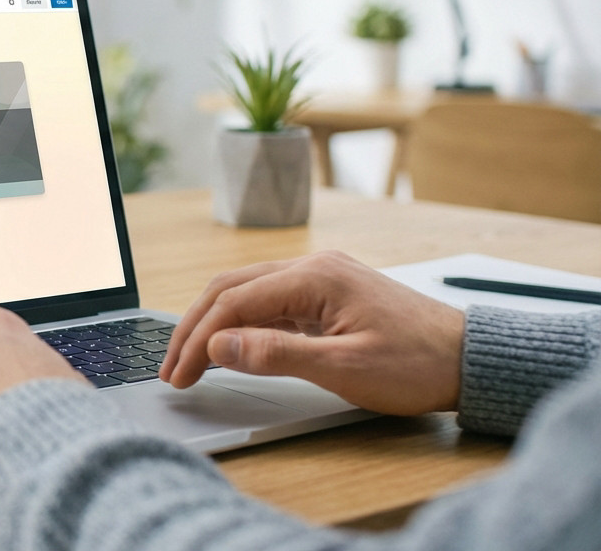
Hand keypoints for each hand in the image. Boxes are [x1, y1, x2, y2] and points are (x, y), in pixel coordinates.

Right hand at [158, 250, 465, 415]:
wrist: (470, 360)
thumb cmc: (419, 364)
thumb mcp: (345, 368)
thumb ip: (277, 354)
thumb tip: (220, 344)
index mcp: (314, 277)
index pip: (232, 303)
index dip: (198, 340)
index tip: (179, 374)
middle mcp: (312, 267)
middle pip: (230, 289)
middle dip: (194, 328)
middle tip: (172, 369)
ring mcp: (319, 279)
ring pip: (245, 292)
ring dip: (213, 324)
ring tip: (191, 359)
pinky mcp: (326, 296)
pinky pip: (268, 302)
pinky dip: (240, 323)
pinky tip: (230, 346)